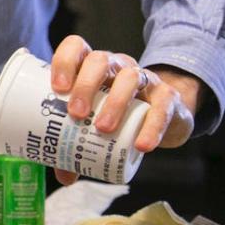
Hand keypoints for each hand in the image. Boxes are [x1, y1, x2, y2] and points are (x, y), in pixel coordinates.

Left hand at [49, 35, 198, 184]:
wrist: (165, 116)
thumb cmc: (119, 115)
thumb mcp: (96, 125)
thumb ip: (77, 147)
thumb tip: (63, 177)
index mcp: (91, 67)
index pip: (76, 47)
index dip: (64, 61)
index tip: (56, 87)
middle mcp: (116, 66)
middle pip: (100, 60)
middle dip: (85, 85)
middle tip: (75, 113)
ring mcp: (143, 78)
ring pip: (130, 77)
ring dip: (114, 102)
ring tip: (103, 129)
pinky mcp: (167, 96)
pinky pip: (161, 106)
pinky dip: (151, 126)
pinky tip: (141, 145)